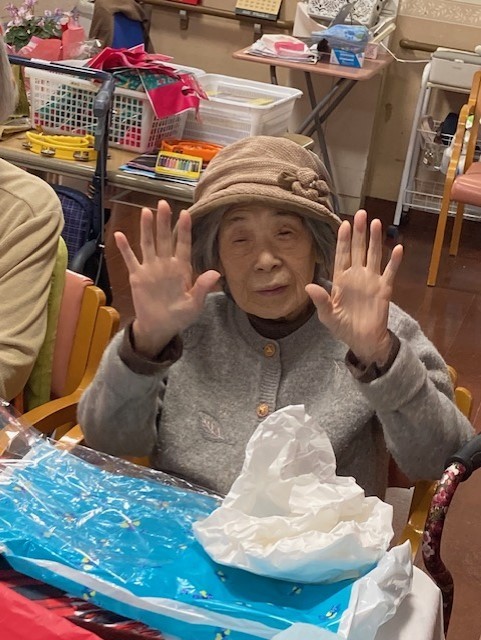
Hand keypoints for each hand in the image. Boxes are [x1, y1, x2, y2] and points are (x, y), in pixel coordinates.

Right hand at [115, 200, 219, 358]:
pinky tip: (119, 235)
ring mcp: (150, 269)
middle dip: (164, 221)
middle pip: (164, 238)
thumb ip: (202, 287)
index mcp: (181, 269)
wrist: (160, 327)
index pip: (183, 245)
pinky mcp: (137, 276)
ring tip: (146, 211)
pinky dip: (125, 248)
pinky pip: (131, 259)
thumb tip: (215, 273)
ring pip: (148, 244)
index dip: (184, 230)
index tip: (186, 213)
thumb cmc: (180, 316)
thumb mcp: (195, 304)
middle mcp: (166, 264)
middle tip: (164, 203)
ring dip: (146, 228)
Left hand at [305, 210, 402, 364]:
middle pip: (358, 250)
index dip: (343, 241)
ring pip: (373, 256)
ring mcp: (371, 281)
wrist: (362, 341)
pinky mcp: (384, 289)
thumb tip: (310, 286)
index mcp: (341, 280)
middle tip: (361, 213)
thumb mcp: (327, 315)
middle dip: (359, 232)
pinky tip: (397, 248)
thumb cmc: (343, 327)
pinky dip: (394, 261)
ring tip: (376, 223)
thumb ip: (321, 300)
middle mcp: (356, 276)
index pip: (342, 256)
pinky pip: (390, 272)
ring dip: (375, 240)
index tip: (344, 224)